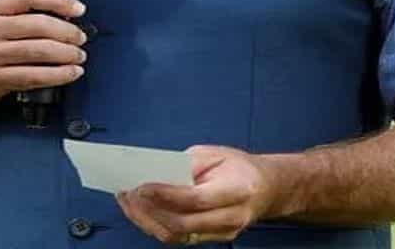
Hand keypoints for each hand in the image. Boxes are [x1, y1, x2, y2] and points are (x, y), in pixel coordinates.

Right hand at [0, 0, 87, 112]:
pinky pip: (34, 76)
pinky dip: (58, 75)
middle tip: (80, 37)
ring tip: (78, 56)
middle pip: (39, 25)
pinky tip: (69, 73)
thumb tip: (59, 14)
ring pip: (39, 51)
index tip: (77, 8)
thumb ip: (15, 14)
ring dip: (67, 54)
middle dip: (68, 32)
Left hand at [116, 145, 278, 244]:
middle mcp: (232, 217)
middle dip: (149, 211)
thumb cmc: (239, 167)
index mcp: (237, 189)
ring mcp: (223, 233)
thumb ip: (187, 165)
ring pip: (177, 236)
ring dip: (147, 221)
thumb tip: (155, 173)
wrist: (267, 190)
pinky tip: (142, 212)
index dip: (164, 194)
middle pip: (182, 223)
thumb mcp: (215, 154)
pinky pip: (179, 238)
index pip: (195, 198)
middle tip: (127, 194)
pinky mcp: (213, 240)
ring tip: (128, 203)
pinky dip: (156, 226)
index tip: (140, 185)